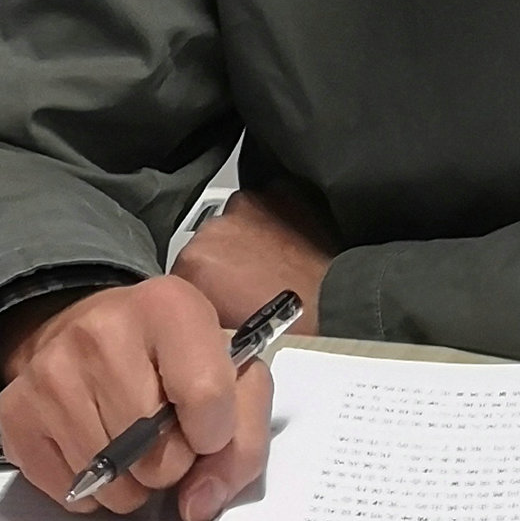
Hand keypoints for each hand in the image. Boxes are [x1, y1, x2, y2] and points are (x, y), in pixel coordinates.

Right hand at [0, 274, 271, 520]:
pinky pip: (69, 491)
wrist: (98, 332)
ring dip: (133, 480)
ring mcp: (50, 370)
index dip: (216, 433)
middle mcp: (101, 329)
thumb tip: (198, 506)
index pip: (207, 398)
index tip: (208, 423)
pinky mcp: (15, 410)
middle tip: (165, 430)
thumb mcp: (236, 381)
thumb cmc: (177, 359)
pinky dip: (92, 487)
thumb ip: (242, 444)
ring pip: (111, 481)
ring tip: (134, 440)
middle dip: (172, 460)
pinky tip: (98, 445)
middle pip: (156, 453)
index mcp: (170, 305)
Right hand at [173, 186, 334, 340]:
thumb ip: (202, 304)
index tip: (219, 292)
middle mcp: (214, 227)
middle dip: (224, 256)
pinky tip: (289, 238)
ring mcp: (247, 205)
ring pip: (237, 219)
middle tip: (251, 277)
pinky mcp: (278, 191)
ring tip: (274, 257)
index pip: (182, 269)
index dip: (203, 283)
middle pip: (209, 241)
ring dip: (248, 233)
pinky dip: (275, 214)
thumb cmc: (290, 322)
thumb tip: (200, 298)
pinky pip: (268, 200)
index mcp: (193, 263)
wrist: (336, 303)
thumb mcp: (226, 329)